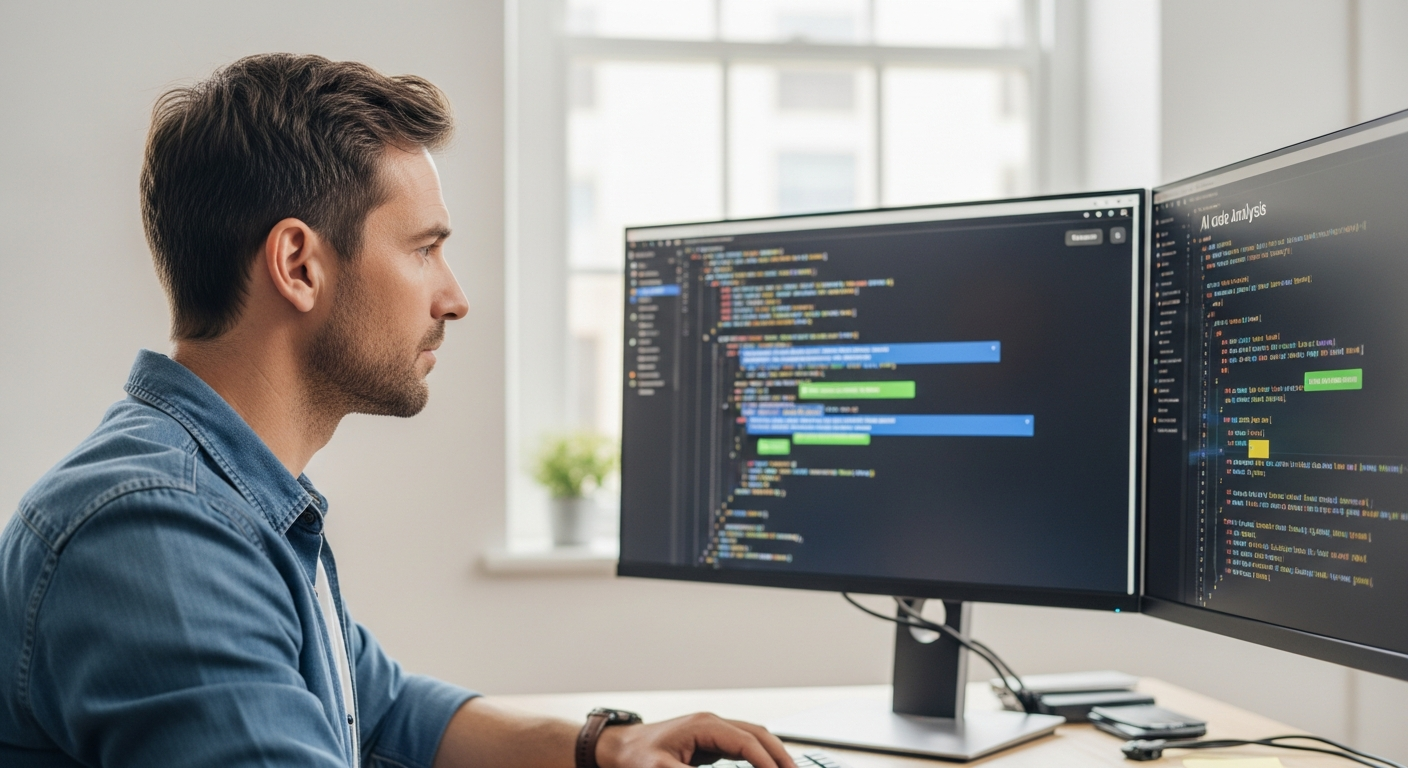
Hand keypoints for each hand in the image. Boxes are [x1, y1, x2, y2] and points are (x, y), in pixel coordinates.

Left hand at [596, 712, 795, 767]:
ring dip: (772, 754)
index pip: (747, 742)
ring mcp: (711, 729)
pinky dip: (759, 756)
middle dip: (779, 755)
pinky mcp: (708, 739)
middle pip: (758, 734)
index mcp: (704, 726)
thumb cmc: (634, 758)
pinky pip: (742, 745)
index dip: (767, 762)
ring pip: (754, 737)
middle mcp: (711, 723)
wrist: (616, 748)